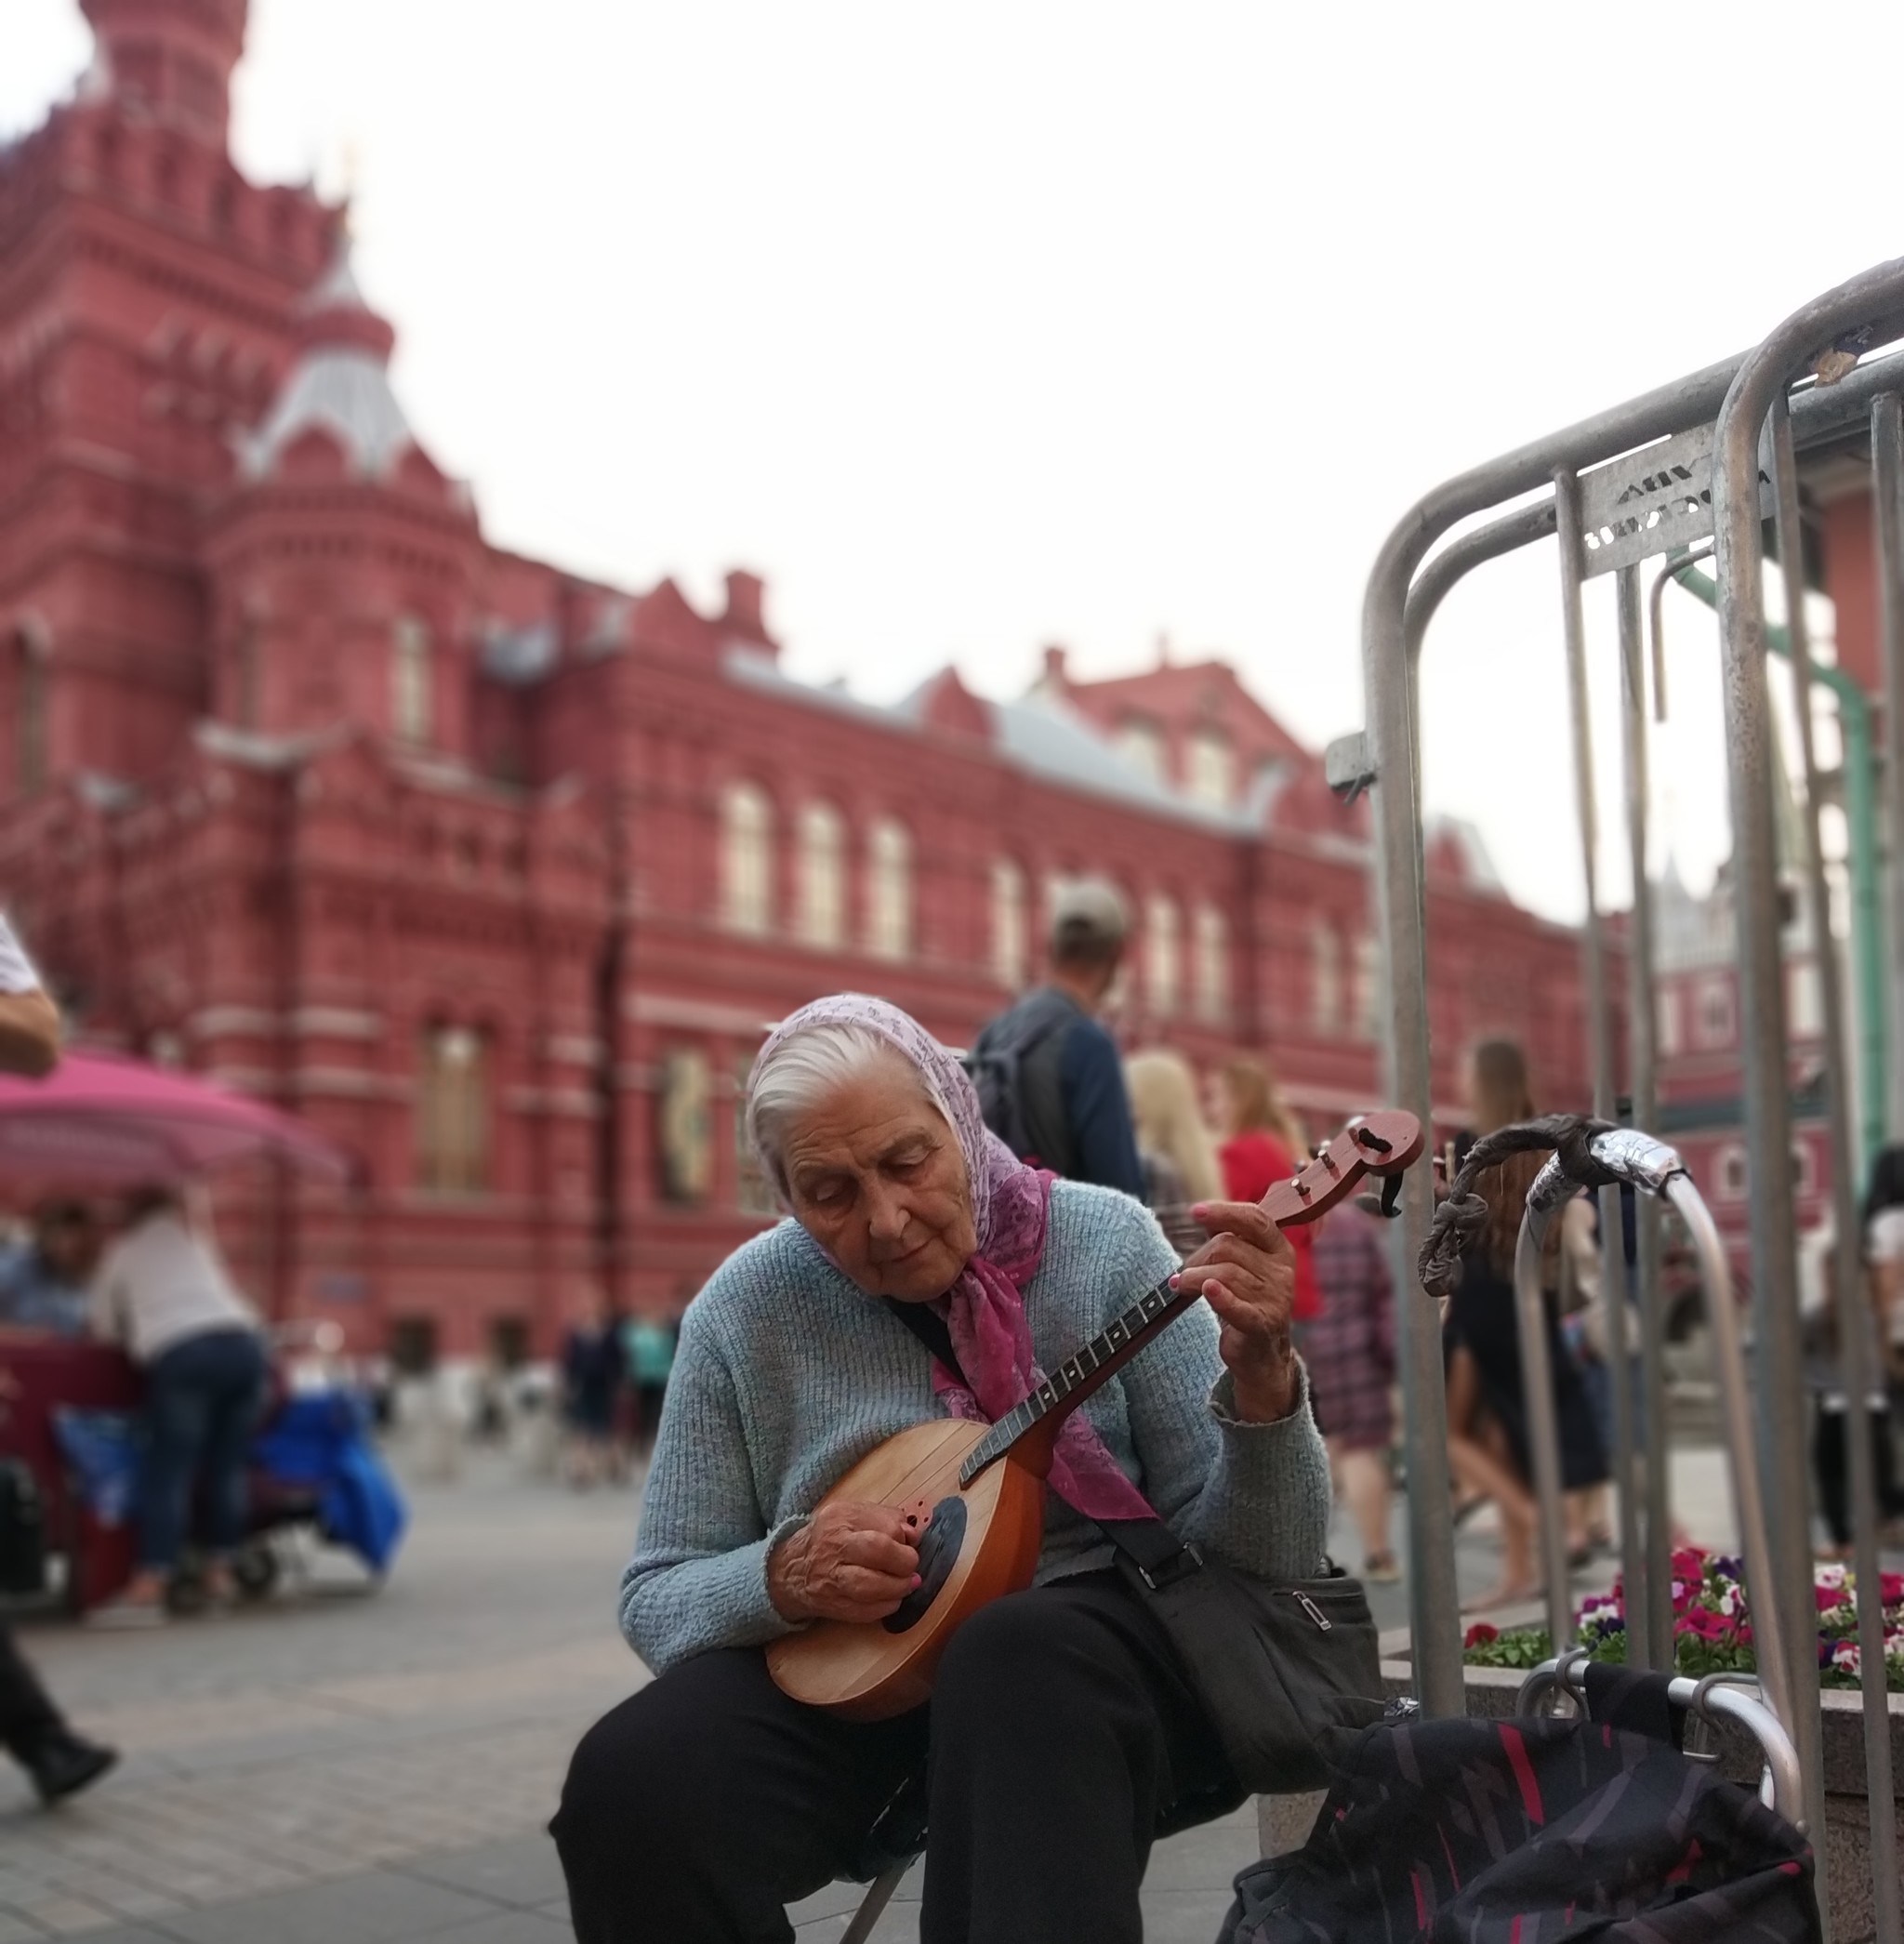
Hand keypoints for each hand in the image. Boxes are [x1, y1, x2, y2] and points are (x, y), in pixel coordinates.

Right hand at [768, 1498, 921, 1623]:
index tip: (910, 1542)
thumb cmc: (832, 1539)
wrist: (793, 1569)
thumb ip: (885, 1519)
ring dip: (898, 1587)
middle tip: (911, 1565)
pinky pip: (866, 1611)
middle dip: (904, 1561)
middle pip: (877, 1549)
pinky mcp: (834, 1605)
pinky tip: (892, 1598)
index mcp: (841, 1517)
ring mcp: (831, 1578)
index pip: (884, 1524)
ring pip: (870, 1585)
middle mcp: (833, 1546)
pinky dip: (887, 1606)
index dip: (904, 1536)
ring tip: (907, 1584)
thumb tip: (913, 1535)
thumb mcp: (853, 1516)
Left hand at [1174, 1201, 1297, 1423]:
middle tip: (1183, 1273)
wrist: (1261, 1354)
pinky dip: (1221, 1297)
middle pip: (1229, 1246)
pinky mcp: (1262, 1324)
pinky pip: (1238, 1306)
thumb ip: (1230, 1239)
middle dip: (1198, 1257)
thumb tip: (1203, 1213)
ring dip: (1193, 1278)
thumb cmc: (1246, 1301)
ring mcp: (1275, 1299)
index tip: (1195, 1211)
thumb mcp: (1244, 1266)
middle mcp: (1282, 1271)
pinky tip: (1207, 1291)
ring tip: (1179, 1285)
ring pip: (1223, 1273)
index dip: (1224, 1212)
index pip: (1255, 1220)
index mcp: (1279, 1250)